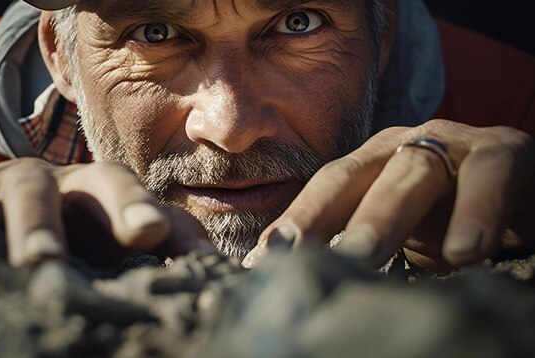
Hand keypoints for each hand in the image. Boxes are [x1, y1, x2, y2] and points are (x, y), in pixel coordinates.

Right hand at [0, 158, 213, 265]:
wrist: (26, 209)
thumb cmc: (87, 226)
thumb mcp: (127, 231)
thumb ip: (174, 242)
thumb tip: (220, 271)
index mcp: (106, 188)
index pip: (129, 190)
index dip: (140, 208)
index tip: (150, 234)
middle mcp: (66, 180)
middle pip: (85, 184)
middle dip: (107, 210)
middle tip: (102, 247)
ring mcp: (16, 186)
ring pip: (26, 195)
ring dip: (30, 226)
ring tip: (36, 261)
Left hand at [247, 119, 534, 271]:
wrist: (517, 196)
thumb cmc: (449, 220)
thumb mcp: (400, 238)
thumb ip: (362, 249)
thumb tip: (315, 284)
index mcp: (368, 167)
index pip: (323, 190)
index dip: (295, 221)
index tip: (263, 260)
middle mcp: (399, 148)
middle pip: (350, 177)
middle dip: (320, 218)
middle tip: (295, 258)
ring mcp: (448, 143)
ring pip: (410, 173)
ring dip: (383, 216)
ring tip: (361, 256)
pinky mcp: (501, 152)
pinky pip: (487, 174)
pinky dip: (476, 211)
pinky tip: (464, 251)